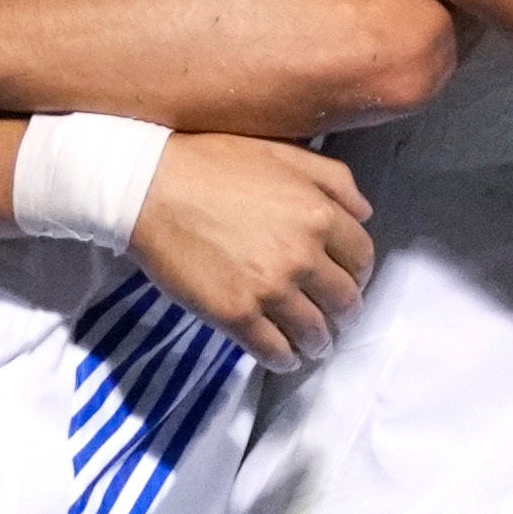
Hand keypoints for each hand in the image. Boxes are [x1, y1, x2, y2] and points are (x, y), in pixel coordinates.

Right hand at [128, 133, 372, 369]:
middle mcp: (303, 255)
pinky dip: (285, 360)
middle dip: (344, 313)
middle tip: (334, 318)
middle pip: (344, 301)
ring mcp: (270, 289)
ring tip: (313, 344)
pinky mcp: (236, 314)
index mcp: (320, 214)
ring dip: (319, 342)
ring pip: (314, 332)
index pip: (362, 258)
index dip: (358, 274)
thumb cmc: (214, 163)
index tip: (348, 282)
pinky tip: (284, 357)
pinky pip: (275, 350)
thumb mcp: (285, 154)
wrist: (148, 187)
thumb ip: (334, 180)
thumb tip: (365, 214)